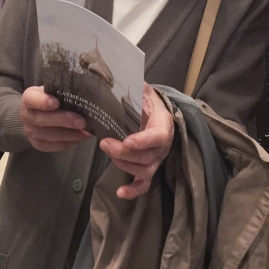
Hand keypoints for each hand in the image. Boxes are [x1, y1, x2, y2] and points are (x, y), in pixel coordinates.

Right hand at [20, 86, 91, 151]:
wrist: (36, 113)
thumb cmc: (50, 98)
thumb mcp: (52, 90)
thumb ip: (62, 91)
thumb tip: (83, 93)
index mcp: (29, 98)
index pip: (32, 99)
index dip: (43, 101)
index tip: (56, 102)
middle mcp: (27, 116)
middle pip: (43, 120)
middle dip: (64, 121)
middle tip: (82, 122)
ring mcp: (31, 131)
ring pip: (49, 135)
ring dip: (70, 134)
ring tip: (86, 132)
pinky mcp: (37, 144)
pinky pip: (53, 146)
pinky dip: (68, 142)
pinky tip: (80, 137)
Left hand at [100, 83, 174, 199]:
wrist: (152, 108)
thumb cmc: (144, 98)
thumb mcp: (141, 88)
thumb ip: (132, 84)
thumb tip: (117, 75)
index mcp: (164, 122)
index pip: (159, 136)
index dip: (143, 141)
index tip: (127, 141)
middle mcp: (164, 144)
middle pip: (148, 157)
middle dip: (125, 153)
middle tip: (105, 142)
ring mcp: (157, 158)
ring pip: (144, 170)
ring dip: (123, 164)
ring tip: (107, 150)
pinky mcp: (149, 167)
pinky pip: (145, 184)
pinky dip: (134, 190)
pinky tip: (121, 192)